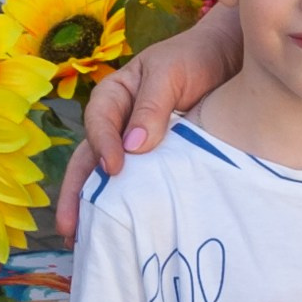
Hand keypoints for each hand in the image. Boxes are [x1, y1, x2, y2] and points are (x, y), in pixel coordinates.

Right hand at [56, 9, 243, 238]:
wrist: (231, 60)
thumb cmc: (195, 58)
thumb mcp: (170, 74)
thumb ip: (152, 107)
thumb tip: (132, 147)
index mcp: (114, 96)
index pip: (99, 122)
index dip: (103, 145)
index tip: (115, 168)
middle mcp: (118, 123)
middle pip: (89, 160)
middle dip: (76, 194)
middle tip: (70, 228)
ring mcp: (137, 146)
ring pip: (107, 178)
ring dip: (94, 209)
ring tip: (85, 243)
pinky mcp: (159, 164)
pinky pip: (139, 186)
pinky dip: (126, 208)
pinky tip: (123, 232)